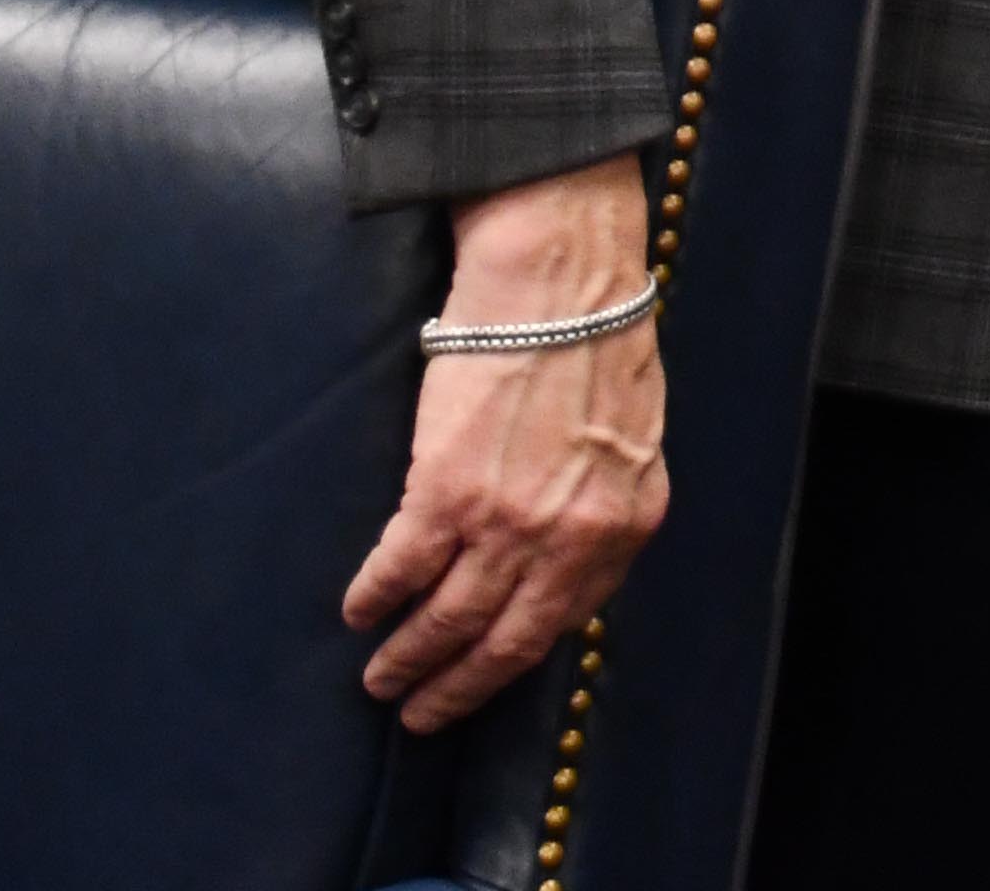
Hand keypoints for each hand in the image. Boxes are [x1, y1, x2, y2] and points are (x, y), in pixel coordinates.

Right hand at [347, 154, 669, 732]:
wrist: (561, 278)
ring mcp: (508, 522)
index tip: (484, 680)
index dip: (515, 658)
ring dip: (408, 655)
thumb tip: (558, 556)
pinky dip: (376, 596)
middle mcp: (572, 539)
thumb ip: (601, 504)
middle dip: (456, 685)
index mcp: (626, 524)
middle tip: (419, 710)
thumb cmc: (597, 341)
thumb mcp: (630, 440)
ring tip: (380, 676)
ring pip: (448, 618)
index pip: (565, 620)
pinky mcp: (448, 493)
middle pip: (505, 640)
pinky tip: (360, 610)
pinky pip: (401, 568)